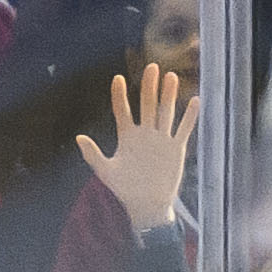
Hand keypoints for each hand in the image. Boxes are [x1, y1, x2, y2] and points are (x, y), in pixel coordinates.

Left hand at [75, 61, 194, 237]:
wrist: (146, 205)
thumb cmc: (124, 189)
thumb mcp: (105, 172)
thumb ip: (92, 154)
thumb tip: (78, 137)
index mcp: (127, 136)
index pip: (122, 110)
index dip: (119, 95)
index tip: (117, 78)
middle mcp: (145, 133)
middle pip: (147, 105)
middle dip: (149, 87)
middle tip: (152, 67)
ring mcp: (161, 139)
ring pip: (165, 112)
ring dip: (168, 95)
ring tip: (171, 77)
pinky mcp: (175, 149)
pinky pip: (183, 130)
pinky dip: (189, 117)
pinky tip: (193, 101)